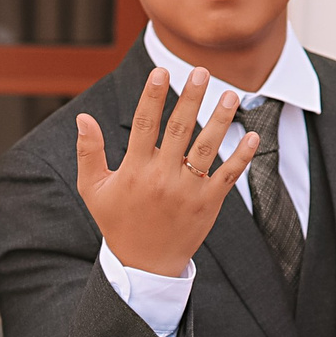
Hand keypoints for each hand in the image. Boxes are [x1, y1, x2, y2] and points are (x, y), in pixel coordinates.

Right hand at [75, 66, 254, 276]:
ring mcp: (188, 191)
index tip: (160, 72)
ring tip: (230, 95)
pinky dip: (242, 156)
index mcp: (135, 170)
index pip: (144, 125)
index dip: (152, 96)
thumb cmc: (117, 222)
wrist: (145, 265)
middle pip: (179, 130)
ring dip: (220, 120)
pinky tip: (252, 135)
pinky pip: (228, 176)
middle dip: (191, 98)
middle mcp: (162, 178)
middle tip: (201, 71)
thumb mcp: (94, 190)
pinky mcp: (208, 204)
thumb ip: (88, 152)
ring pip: (207, 149)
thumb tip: (83, 118)